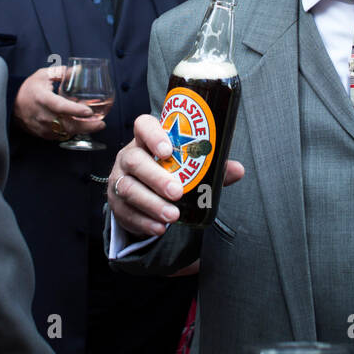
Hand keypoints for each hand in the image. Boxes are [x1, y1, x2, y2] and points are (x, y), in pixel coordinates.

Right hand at [13, 65, 106, 140]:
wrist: (11, 105)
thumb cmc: (28, 89)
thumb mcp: (42, 75)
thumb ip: (60, 72)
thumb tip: (78, 70)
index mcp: (42, 98)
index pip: (60, 106)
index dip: (74, 109)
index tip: (88, 111)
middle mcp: (42, 115)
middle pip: (67, 124)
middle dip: (86, 126)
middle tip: (101, 123)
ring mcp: (42, 127)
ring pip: (66, 132)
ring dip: (82, 130)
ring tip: (96, 125)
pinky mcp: (44, 135)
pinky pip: (62, 136)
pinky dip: (73, 132)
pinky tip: (83, 127)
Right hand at [107, 113, 244, 236]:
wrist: (142, 192)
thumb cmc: (168, 170)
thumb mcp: (186, 164)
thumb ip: (210, 166)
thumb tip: (237, 170)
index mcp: (146, 139)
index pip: (143, 126)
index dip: (153, 135)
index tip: (167, 151)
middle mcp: (128, 156)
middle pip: (135, 161)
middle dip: (156, 178)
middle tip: (177, 192)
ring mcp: (119, 179)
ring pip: (128, 188)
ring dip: (152, 204)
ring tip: (172, 216)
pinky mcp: (116, 203)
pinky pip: (126, 212)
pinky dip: (144, 221)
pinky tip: (160, 228)